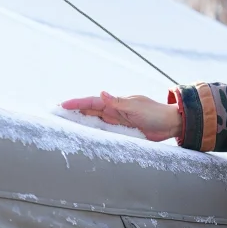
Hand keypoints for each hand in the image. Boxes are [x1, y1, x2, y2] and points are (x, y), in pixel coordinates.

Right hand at [60, 91, 181, 141]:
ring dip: (80, 120)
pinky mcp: (122, 131)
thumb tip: (101, 93)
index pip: (91, 101)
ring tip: (65, 122)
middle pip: (89, 110)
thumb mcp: (136, 107)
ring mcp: (117, 121)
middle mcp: (113, 110)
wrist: (170, 124)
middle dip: (73, 110)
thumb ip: (118, 102)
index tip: (62, 105)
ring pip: (94, 120)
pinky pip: (104, 131)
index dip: (76, 103)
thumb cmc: (155, 114)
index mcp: (115, 103)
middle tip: (56, 112)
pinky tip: (84, 134)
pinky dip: (93, 131)